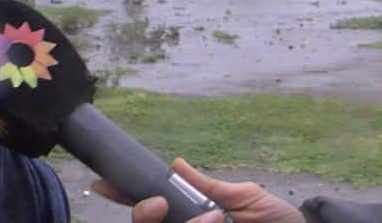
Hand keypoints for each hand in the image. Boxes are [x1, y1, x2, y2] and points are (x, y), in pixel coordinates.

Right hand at [91, 158, 304, 222]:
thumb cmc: (277, 220)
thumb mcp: (244, 196)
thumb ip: (207, 185)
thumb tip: (175, 163)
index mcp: (189, 214)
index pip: (150, 207)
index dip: (124, 195)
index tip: (104, 184)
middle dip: (143, 213)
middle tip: (159, 205)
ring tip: (215, 220)